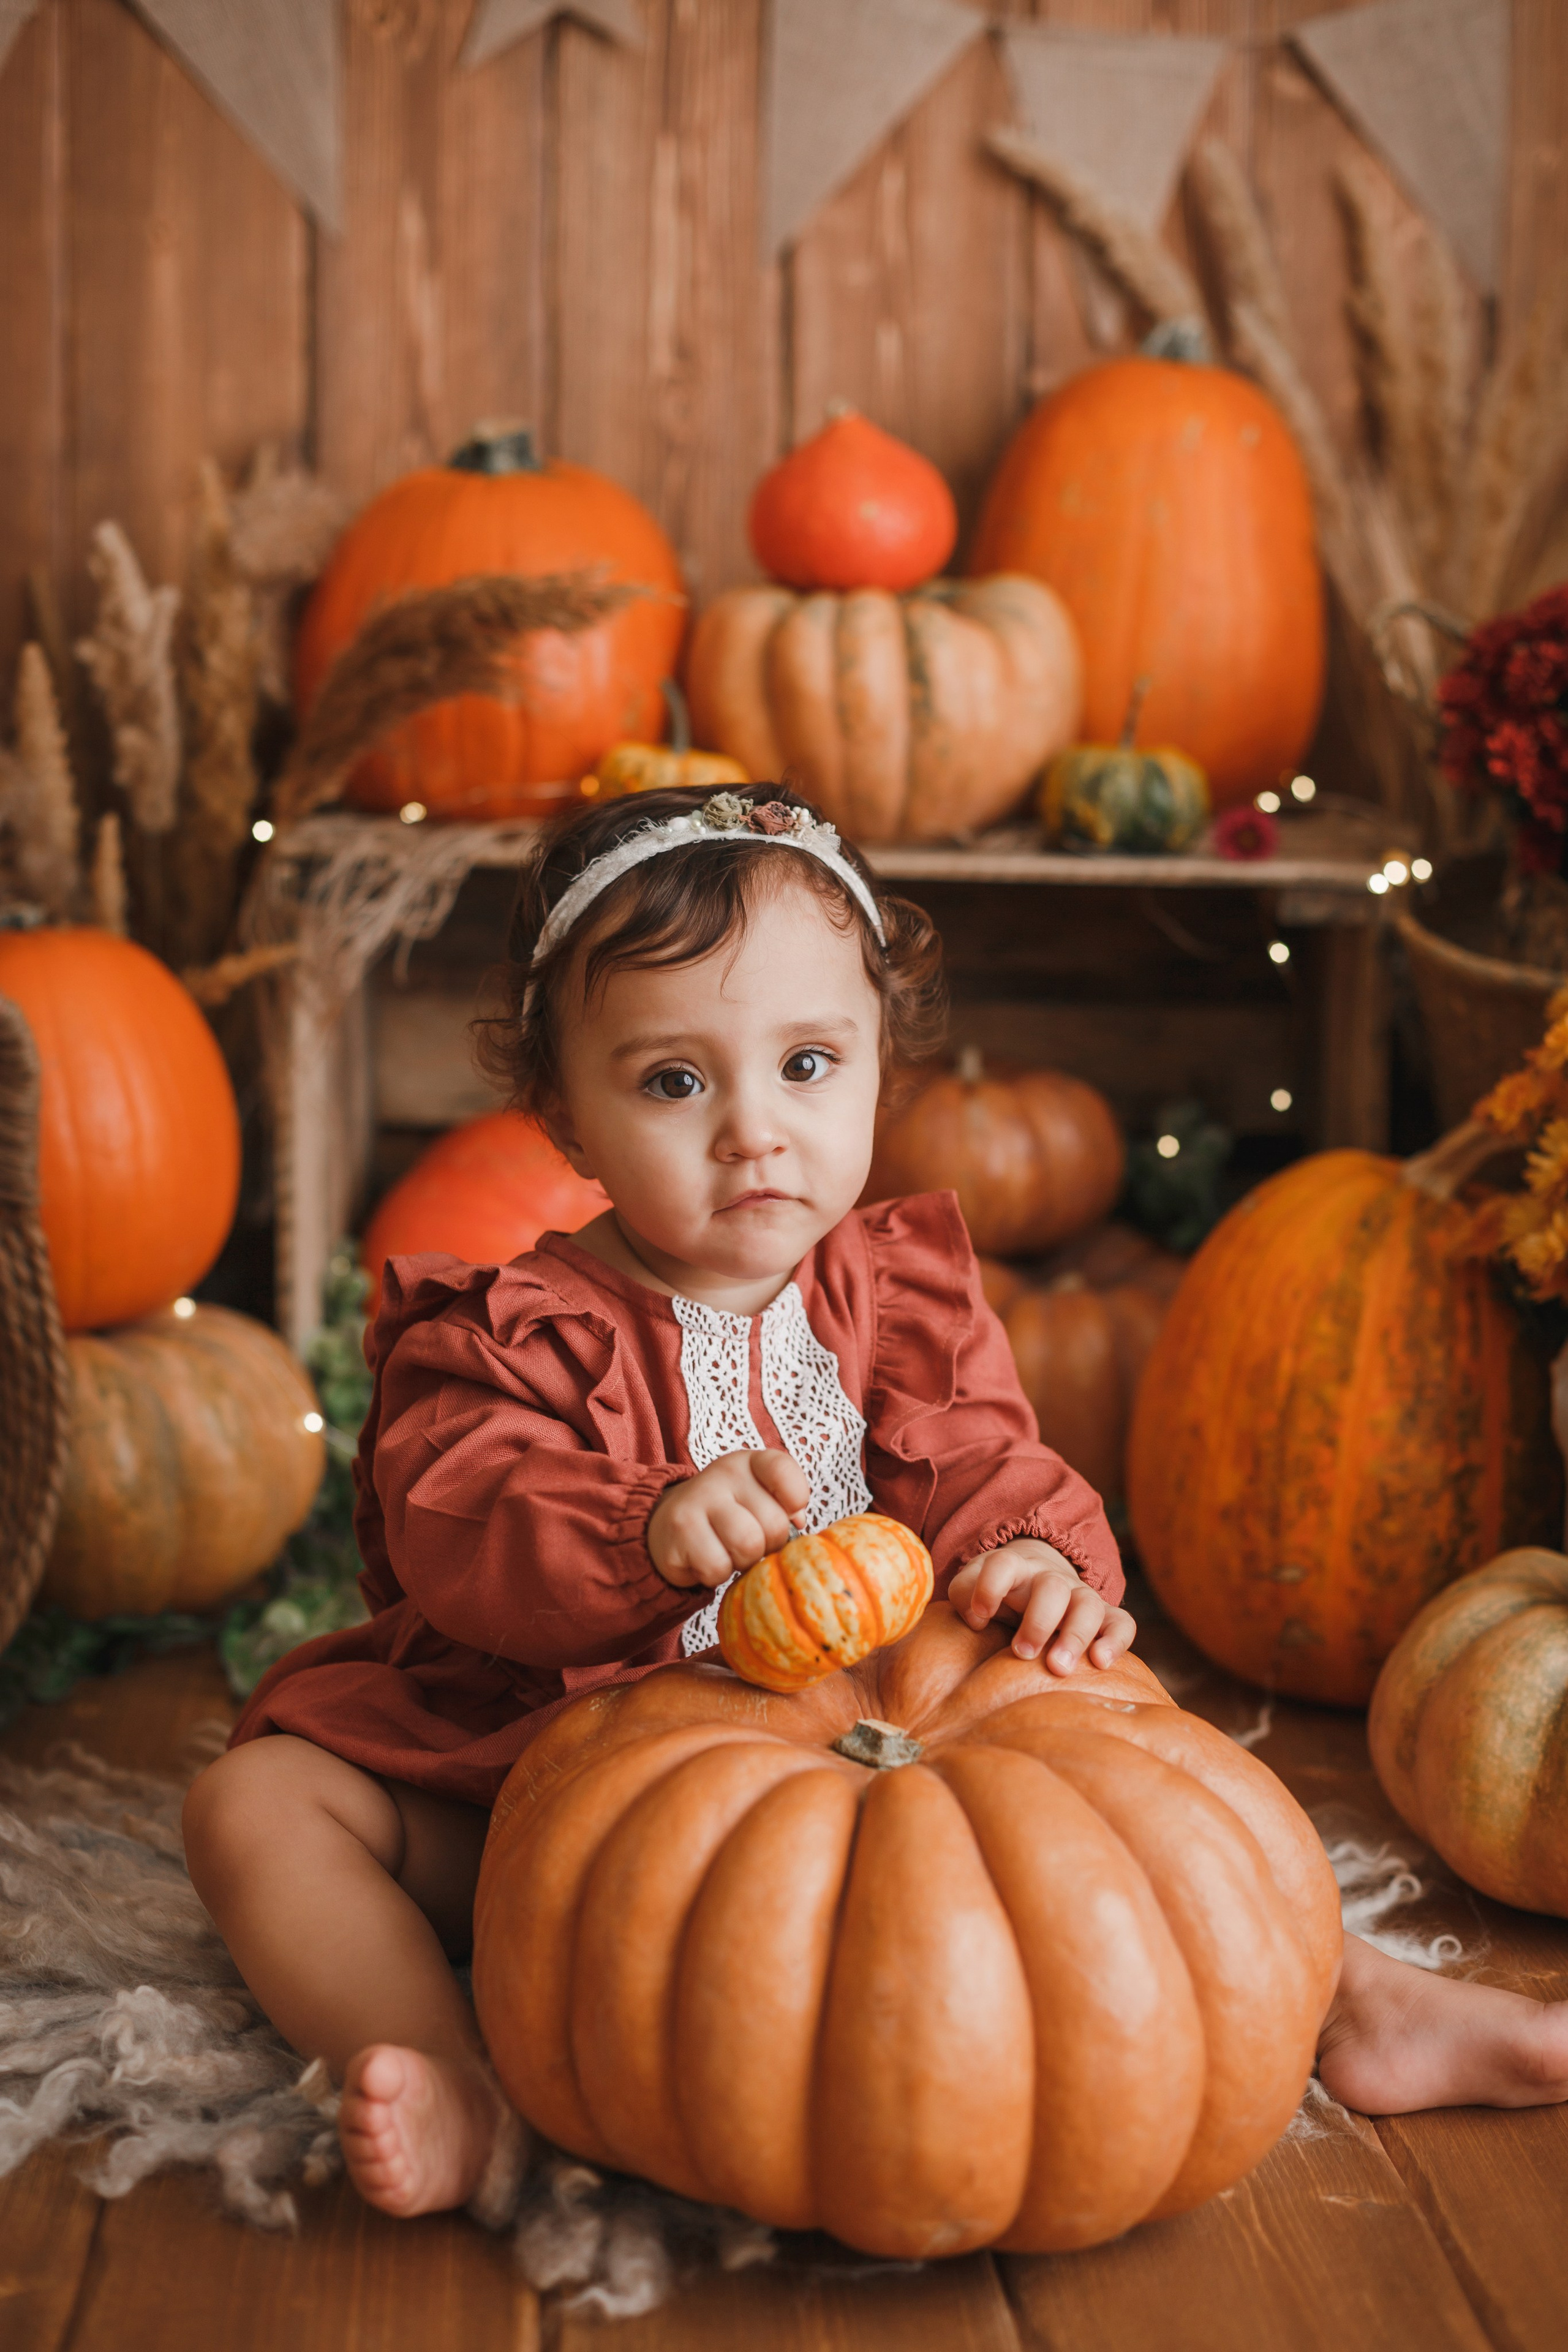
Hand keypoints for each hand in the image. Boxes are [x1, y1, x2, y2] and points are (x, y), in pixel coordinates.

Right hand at [648, 1449, 809, 1589]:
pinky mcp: (678, 1532)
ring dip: (743, 1562)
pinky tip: (705, 1559)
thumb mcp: (757, 1499)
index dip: (794, 1501)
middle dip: (768, 1545)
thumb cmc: (726, 1516)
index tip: (785, 1512)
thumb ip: (786, 1505)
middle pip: (775, 1524)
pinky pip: (716, 1568)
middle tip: (749, 1542)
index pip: (784, 1471)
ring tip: (728, 1552)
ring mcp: (696, 1500)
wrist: (668, 1526)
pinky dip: (716, 1575)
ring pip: (748, 1547)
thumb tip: (798, 1522)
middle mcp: (722, 1474)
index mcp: (748, 1463)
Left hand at [947, 1539, 1135, 1674]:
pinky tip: (1101, 1664)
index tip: (978, 1616)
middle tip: (1022, 1653)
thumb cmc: (997, 1593)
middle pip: (1051, 1588)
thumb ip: (965, 1597)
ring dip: (1075, 1637)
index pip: (1003, 1564)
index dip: (990, 1586)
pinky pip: (1122, 1623)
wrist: (1035, 1580)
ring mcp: (1080, 1596)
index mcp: (1015, 1568)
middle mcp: (1050, 1579)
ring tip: (1059, 1669)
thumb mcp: (972, 1589)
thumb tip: (977, 1620)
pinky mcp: (1104, 1617)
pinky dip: (1116, 1641)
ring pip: (1089, 1605)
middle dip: (1039, 1622)